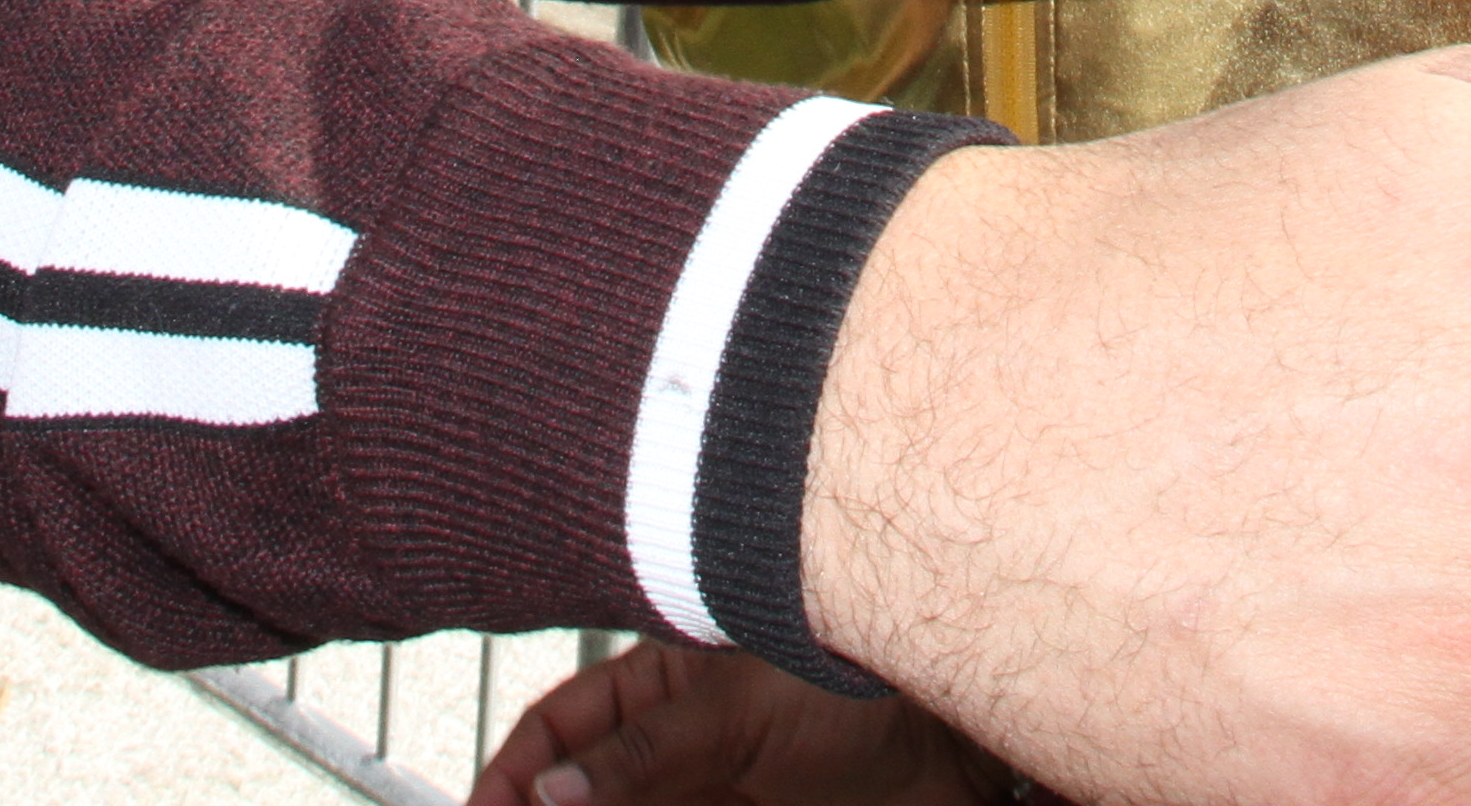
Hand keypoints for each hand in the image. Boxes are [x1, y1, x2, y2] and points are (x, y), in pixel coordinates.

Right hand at [470, 638, 1005, 805]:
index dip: (510, 774)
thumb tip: (550, 793)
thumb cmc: (863, 683)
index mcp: (660, 678)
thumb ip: (642, 757)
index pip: (557, 728)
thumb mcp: (736, 715)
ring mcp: (709, 789)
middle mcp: (676, 740)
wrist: (960, 744)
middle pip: (583, 790)